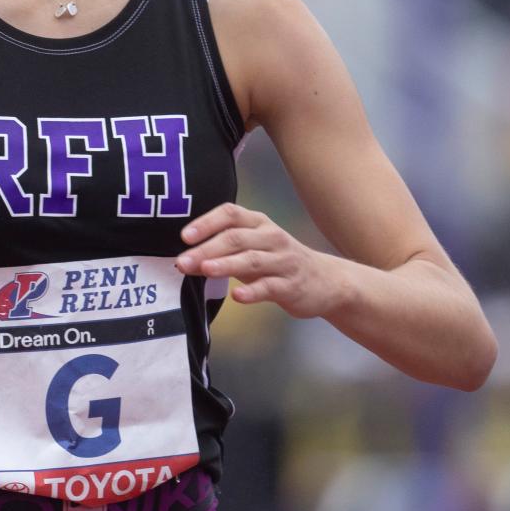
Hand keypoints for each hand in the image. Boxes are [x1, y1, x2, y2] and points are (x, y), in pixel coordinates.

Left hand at [175, 202, 338, 318]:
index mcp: (258, 223)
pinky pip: (270, 287)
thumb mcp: (252, 249)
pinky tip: (237, 296)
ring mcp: (283, 261)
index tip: (184, 236)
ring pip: (252, 259)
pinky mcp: (292, 285)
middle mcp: (271, 237)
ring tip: (205, 269)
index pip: (230, 213)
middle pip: (236, 237)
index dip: (206, 222)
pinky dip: (253, 291)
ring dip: (226, 264)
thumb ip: (222, 251)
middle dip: (207, 249)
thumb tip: (184, 259)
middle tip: (183, 261)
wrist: (326, 280)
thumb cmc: (278, 262)